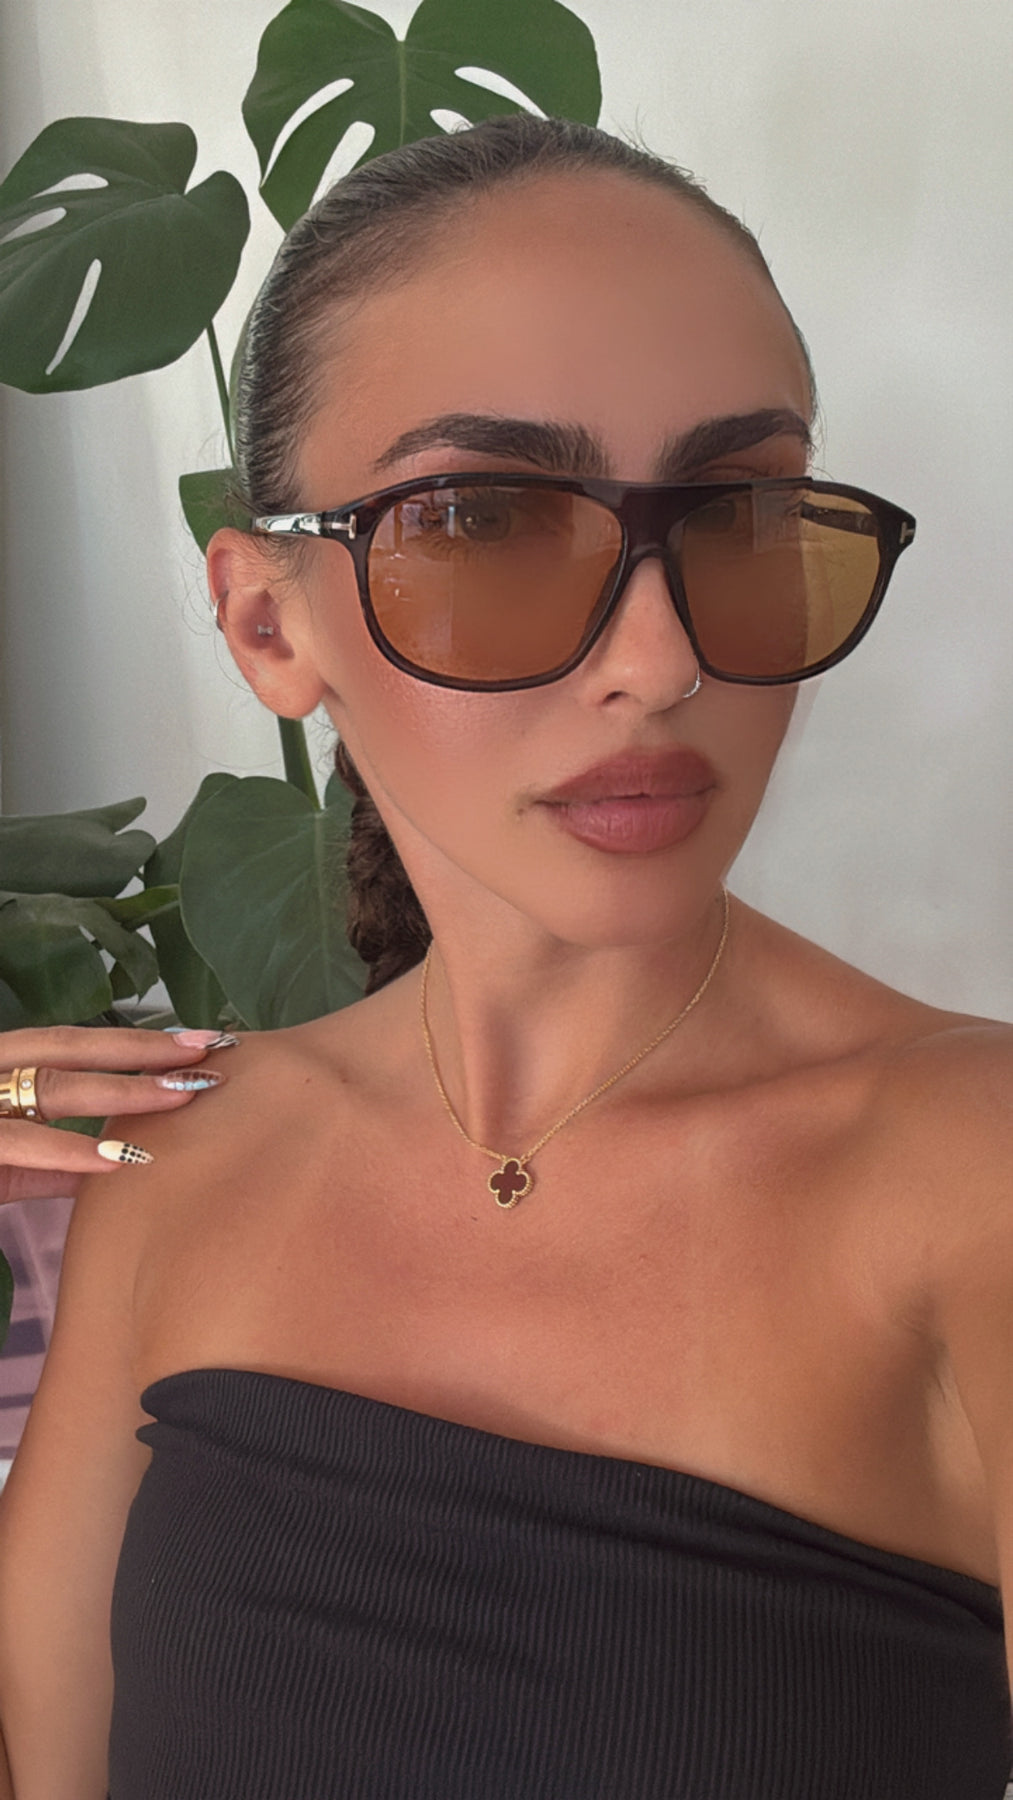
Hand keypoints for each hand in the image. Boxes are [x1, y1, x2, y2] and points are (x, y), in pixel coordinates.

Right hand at [0, 1025, 235, 1205]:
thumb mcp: (8, 1161)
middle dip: (140, 1049)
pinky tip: (118, 1157)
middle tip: (206, 1054)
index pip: (71, 1045)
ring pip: (52, 1087)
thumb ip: (56, 1162)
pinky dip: (68, 1150)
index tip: (195, 1042)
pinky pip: (18, 1144)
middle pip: (68, 1048)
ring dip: (121, 1091)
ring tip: (180, 1095)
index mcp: (0, 1070)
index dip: (132, 1042)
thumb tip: (124, 1161)